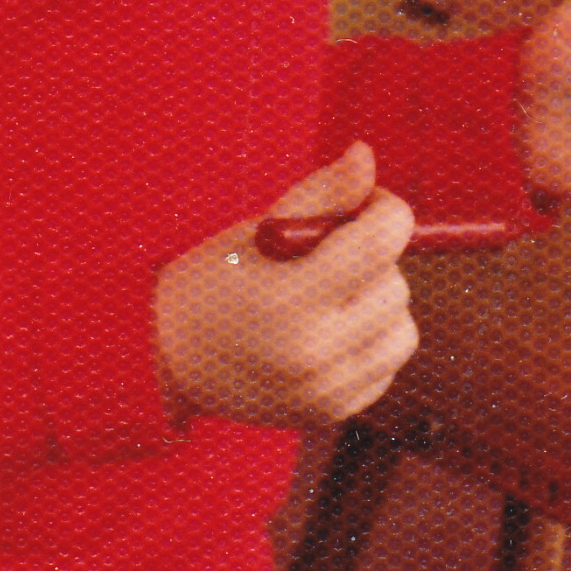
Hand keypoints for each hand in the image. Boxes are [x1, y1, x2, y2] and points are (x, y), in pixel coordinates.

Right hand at [152, 144, 418, 430]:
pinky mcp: (335, 414)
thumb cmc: (209, 284)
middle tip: (330, 254)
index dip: (385, 210)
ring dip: (378, 303)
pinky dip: (370, 341)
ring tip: (331, 296)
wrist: (168, 363)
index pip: (381, 243)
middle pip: (395, 284)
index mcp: (288, 301)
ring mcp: (327, 393)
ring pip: (402, 329)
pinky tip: (328, 331)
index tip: (365, 204)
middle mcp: (315, 355)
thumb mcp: (254, 232)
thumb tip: (365, 156)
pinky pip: (388, 364)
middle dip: (373, 258)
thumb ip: (319, 195)